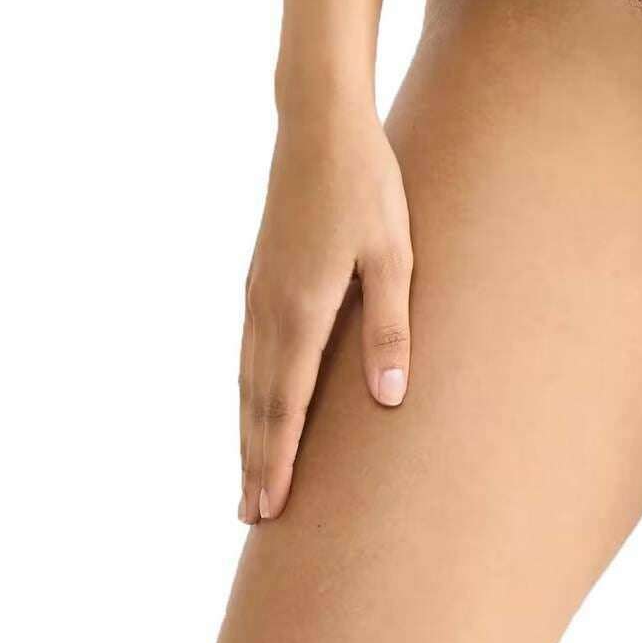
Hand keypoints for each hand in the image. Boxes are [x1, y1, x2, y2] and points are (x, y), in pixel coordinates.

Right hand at [239, 101, 411, 522]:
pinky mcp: (261, 275)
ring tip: (249, 476)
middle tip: (252, 516)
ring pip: (247, 377)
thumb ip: (391, 325)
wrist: (320, 126)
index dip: (280, 458)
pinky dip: (249, 390)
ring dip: (248, 430)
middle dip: (256, 459)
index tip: (271, 507)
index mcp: (301, 309)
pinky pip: (249, 349)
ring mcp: (258, 291)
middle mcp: (268, 308)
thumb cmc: (368, 186)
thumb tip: (390, 397)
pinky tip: (255, 402)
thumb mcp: (394, 254)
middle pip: (258, 400)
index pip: (287, 403)